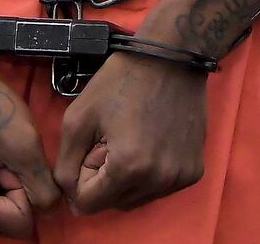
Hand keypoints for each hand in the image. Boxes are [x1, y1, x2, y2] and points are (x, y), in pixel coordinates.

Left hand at [55, 51, 206, 214]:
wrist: (171, 56)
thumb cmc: (122, 79)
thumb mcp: (78, 116)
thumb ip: (66, 163)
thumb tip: (71, 199)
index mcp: (127, 168)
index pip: (89, 204)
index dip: (82, 177)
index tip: (91, 146)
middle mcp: (157, 181)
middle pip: (114, 203)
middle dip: (104, 179)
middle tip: (110, 140)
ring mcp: (179, 178)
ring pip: (138, 199)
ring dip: (127, 180)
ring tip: (130, 139)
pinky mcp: (194, 171)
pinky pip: (160, 188)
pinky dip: (150, 174)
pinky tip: (150, 142)